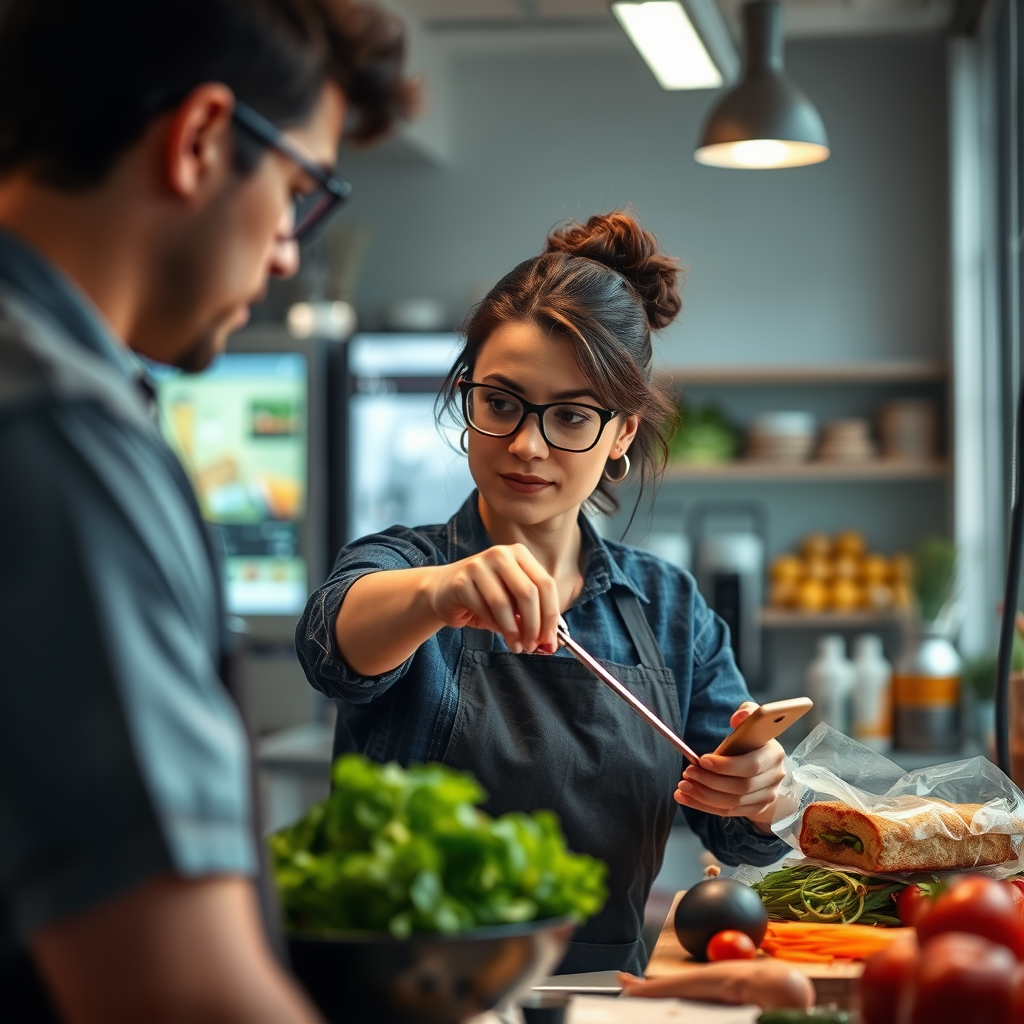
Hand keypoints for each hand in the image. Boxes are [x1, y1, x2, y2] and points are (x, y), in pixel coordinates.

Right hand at [425, 544, 559, 653]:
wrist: (443, 591)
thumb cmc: (484, 597)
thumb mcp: (513, 600)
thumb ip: (532, 613)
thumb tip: (548, 640)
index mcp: (520, 554)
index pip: (546, 584)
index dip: (551, 616)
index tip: (550, 640)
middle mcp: (501, 554)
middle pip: (528, 593)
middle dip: (534, 625)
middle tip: (532, 646)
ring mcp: (479, 564)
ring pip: (505, 603)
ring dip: (513, 631)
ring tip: (516, 646)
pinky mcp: (461, 580)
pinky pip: (483, 608)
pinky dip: (494, 625)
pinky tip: (496, 629)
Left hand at [673, 702, 786, 831]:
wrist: (766, 764)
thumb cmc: (753, 739)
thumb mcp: (752, 721)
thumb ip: (747, 713)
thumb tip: (738, 718)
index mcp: (773, 754)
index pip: (751, 766)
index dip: (725, 766)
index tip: (701, 760)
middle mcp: (774, 778)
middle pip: (740, 787)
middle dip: (710, 781)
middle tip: (687, 773)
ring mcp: (767, 796)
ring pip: (732, 802)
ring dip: (703, 795)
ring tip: (683, 786)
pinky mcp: (756, 809)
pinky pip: (727, 812)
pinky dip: (703, 806)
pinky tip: (685, 797)